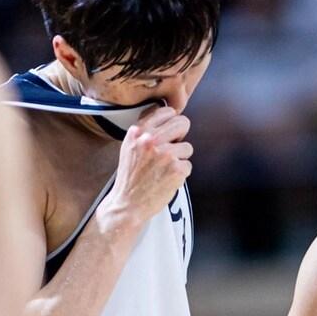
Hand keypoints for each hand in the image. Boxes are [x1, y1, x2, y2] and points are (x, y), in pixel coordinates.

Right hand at [96, 107, 192, 232]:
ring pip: (187, 147)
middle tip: (172, 149)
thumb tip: (167, 115)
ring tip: (164, 169)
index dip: (171, 123)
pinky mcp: (177, 169)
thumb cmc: (130, 177)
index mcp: (139, 131)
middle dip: (181, 136)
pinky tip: (167, 179)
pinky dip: (180, 174)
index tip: (169, 132)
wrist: (127, 203)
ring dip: (180, 158)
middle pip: (183, 123)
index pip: (166, 112)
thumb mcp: (129, 147)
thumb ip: (144, 131)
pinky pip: (188, 165)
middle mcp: (151, 140)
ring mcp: (165, 154)